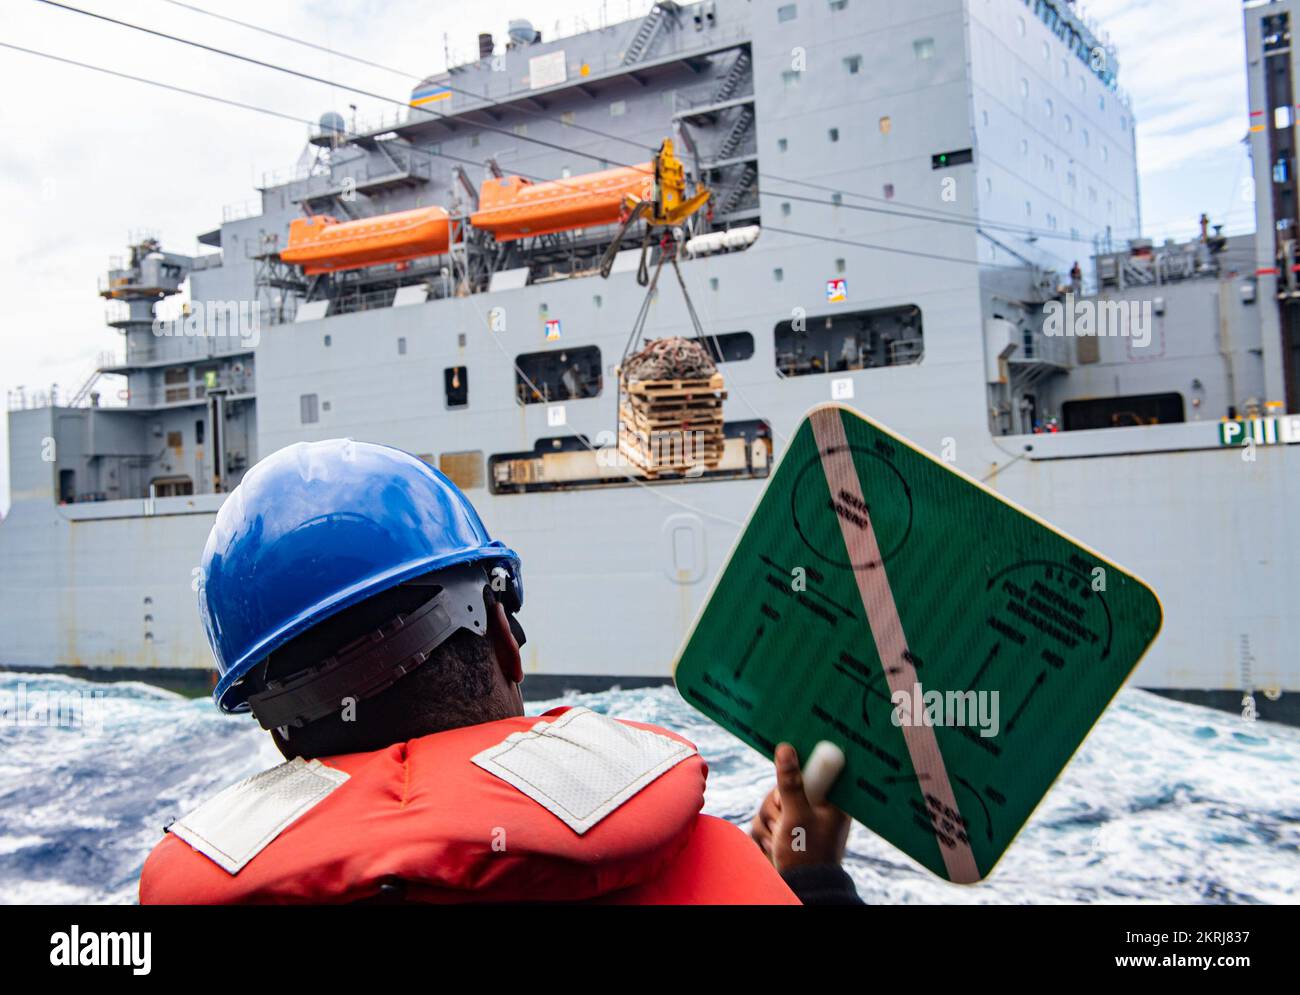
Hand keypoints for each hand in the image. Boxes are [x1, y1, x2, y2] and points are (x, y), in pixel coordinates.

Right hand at [750, 742, 850, 871]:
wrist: (801, 889)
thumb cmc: (807, 854)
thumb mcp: (797, 815)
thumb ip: (790, 782)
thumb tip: (785, 747)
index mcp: (830, 799)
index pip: (812, 768)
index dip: (796, 769)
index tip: (787, 774)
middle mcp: (815, 806)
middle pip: (784, 785)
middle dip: (777, 804)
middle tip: (784, 818)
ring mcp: (799, 819)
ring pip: (770, 803)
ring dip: (769, 821)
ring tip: (780, 839)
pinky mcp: (785, 831)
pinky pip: (764, 820)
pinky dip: (764, 832)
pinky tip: (774, 846)